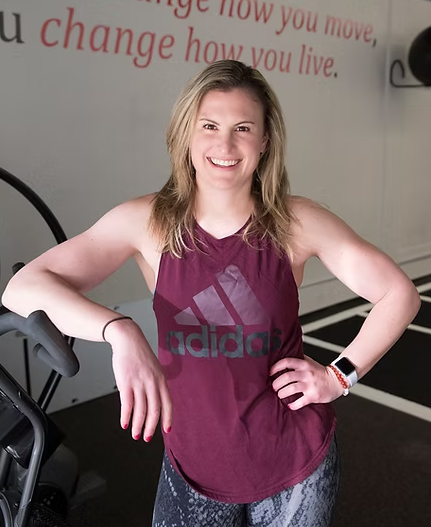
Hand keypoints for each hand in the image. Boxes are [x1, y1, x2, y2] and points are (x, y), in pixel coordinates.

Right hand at [107, 320, 171, 441]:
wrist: (128, 340)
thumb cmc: (140, 354)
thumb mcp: (155, 367)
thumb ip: (157, 383)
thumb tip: (158, 399)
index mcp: (161, 379)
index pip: (168, 403)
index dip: (168, 418)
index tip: (167, 430)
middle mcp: (152, 382)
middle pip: (154, 410)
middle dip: (151, 427)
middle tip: (147, 438)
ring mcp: (139, 383)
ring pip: (141, 410)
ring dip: (138, 426)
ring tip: (136, 434)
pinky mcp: (125, 383)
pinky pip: (127, 404)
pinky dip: (126, 417)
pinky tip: (124, 424)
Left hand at [269, 355, 344, 409]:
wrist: (336, 381)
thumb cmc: (319, 372)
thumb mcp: (309, 362)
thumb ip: (298, 360)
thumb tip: (281, 357)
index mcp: (304, 364)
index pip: (287, 362)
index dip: (276, 367)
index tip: (270, 372)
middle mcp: (306, 374)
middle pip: (286, 377)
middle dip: (276, 383)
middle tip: (273, 386)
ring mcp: (310, 385)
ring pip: (291, 389)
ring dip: (282, 393)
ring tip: (279, 394)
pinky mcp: (313, 396)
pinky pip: (300, 402)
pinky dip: (293, 405)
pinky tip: (290, 405)